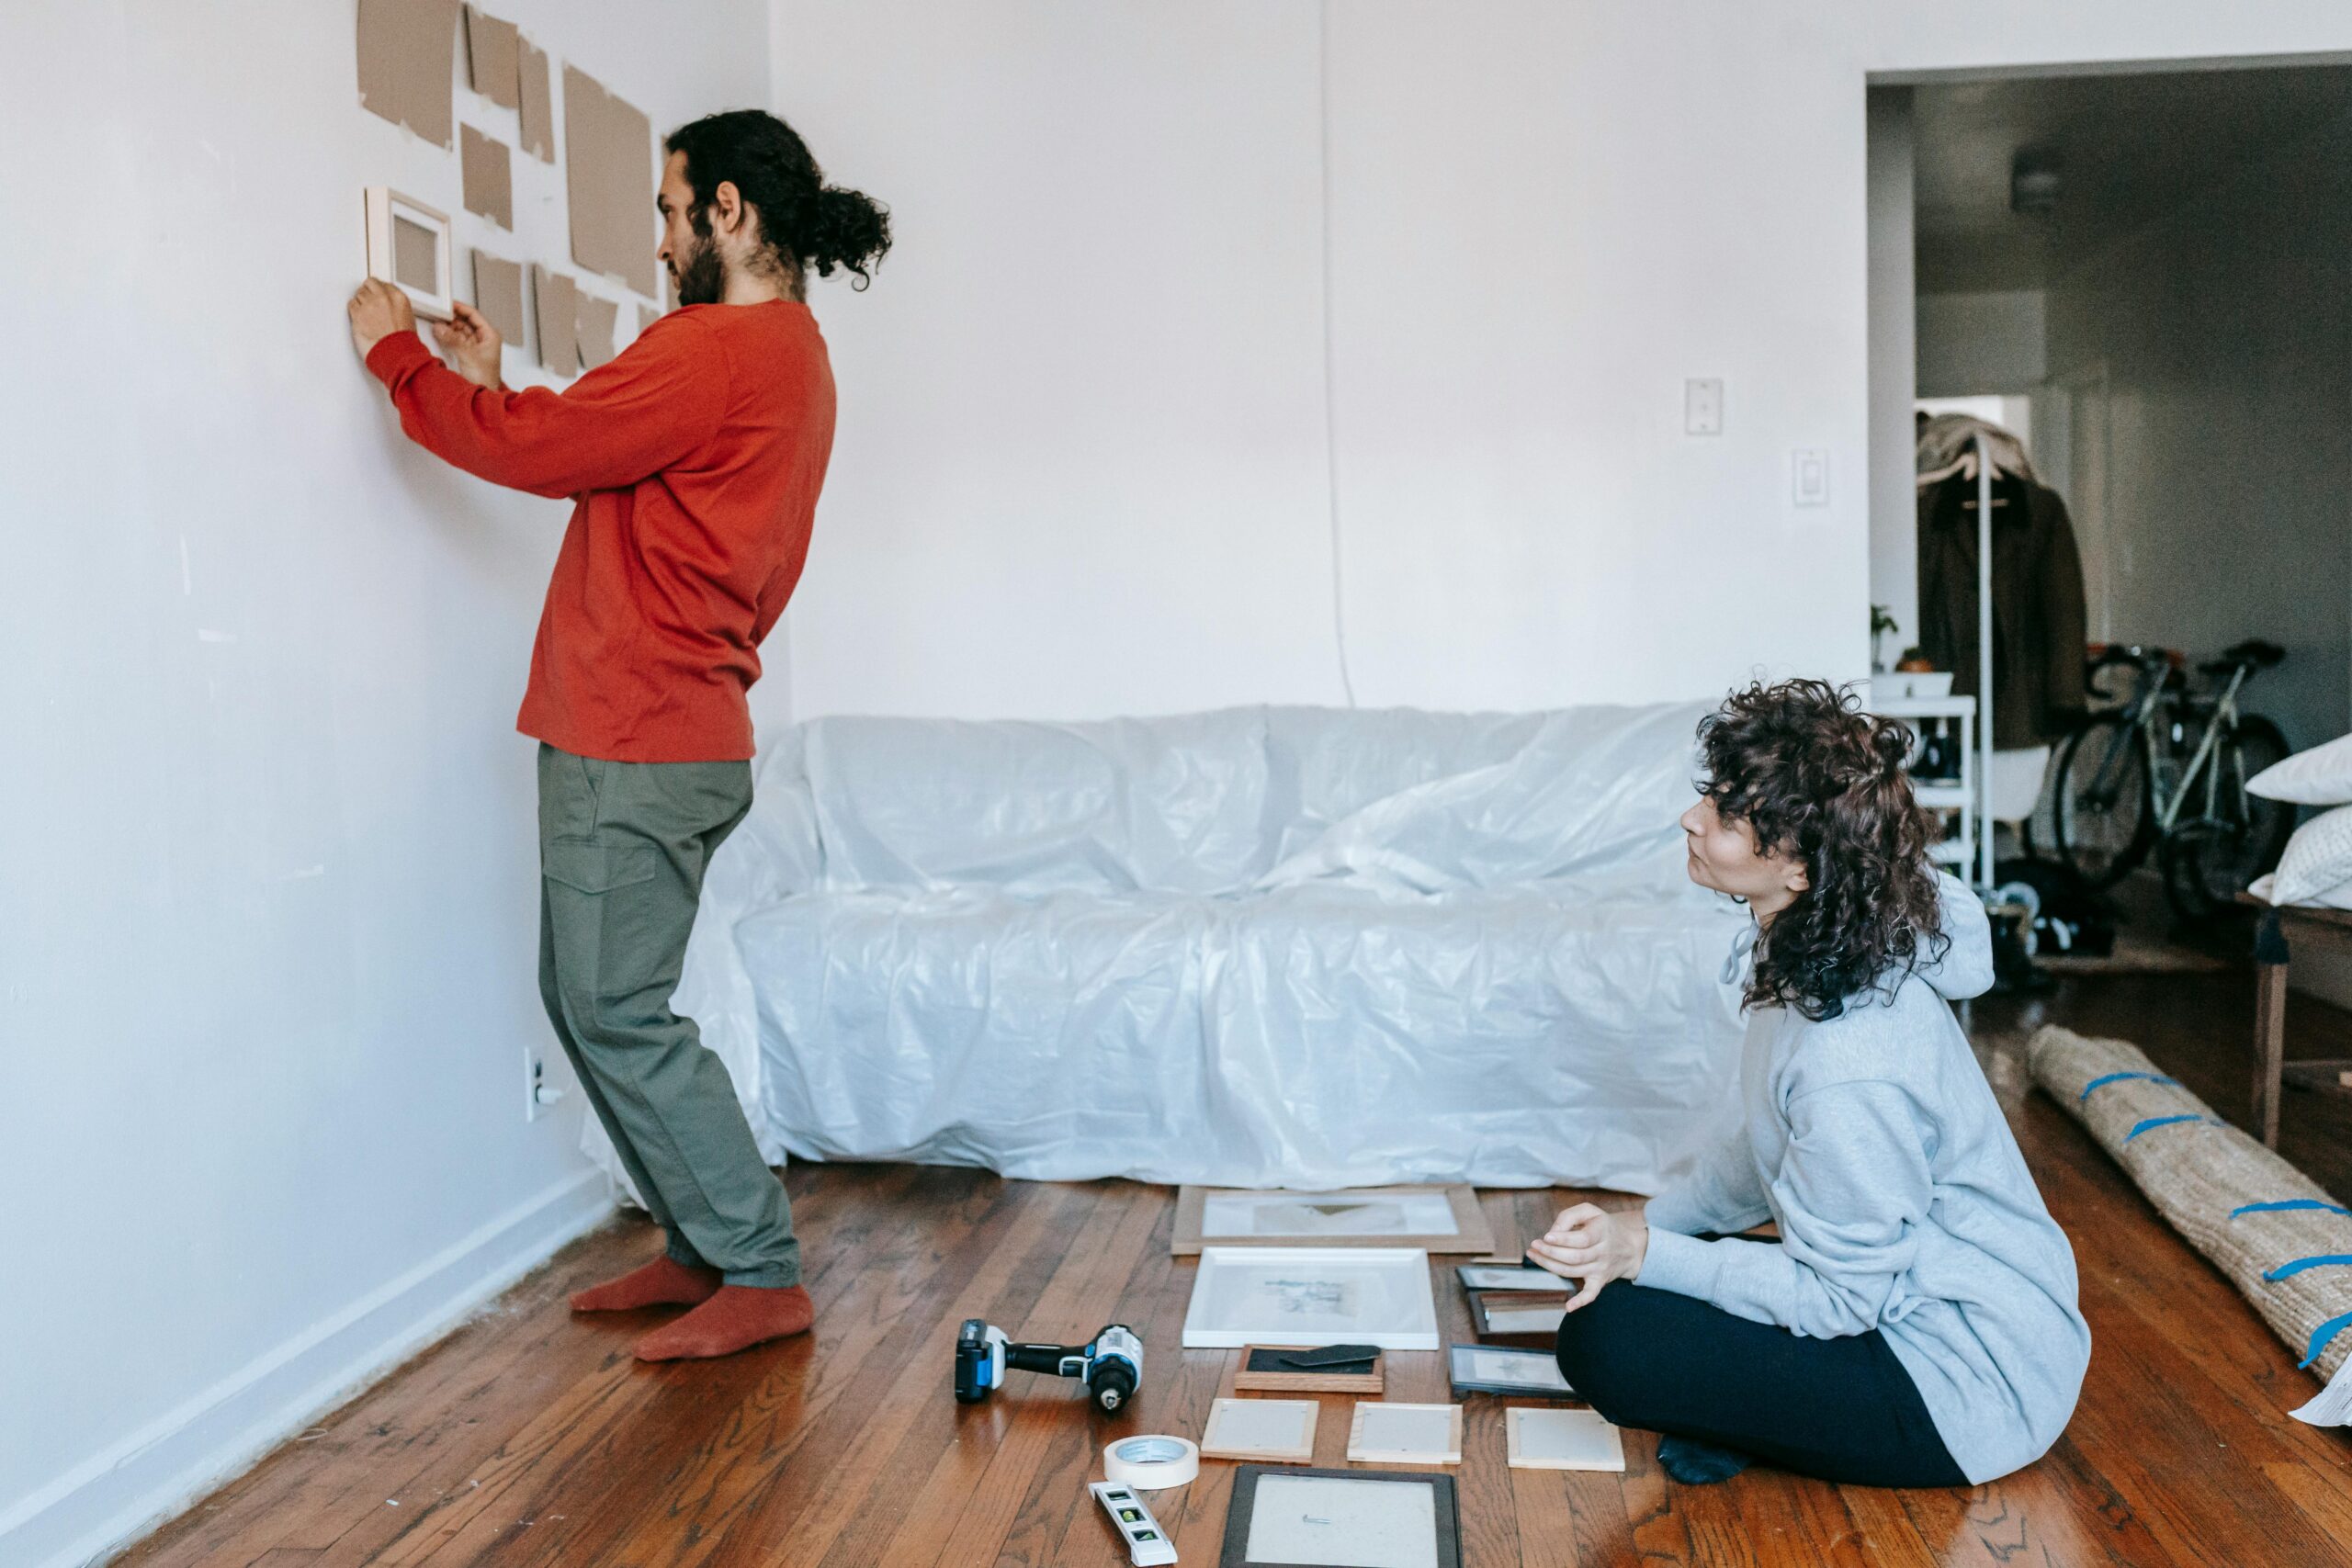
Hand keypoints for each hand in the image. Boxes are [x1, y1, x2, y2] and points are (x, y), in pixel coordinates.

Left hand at [348, 278, 415, 360]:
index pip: (383, 284)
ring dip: (361, 303)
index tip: (377, 296)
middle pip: (369, 285)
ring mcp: (369, 305)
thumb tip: (387, 303)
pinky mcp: (357, 314)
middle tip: (369, 303)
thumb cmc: (402, 342)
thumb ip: (395, 305)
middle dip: (368, 293)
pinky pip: (351, 305)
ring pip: (359, 294)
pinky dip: (354, 311)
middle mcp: (383, 298)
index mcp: (398, 298)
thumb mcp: (407, 318)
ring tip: (366, 315)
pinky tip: (360, 318)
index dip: (379, 291)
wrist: (395, 354)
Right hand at [431, 298, 504, 387]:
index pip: (475, 315)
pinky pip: (455, 340)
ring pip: (459, 331)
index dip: (461, 308)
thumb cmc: (486, 380)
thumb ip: (453, 341)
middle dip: (452, 318)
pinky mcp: (466, 354)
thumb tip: (441, 328)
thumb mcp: (468, 356)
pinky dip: (447, 337)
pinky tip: (440, 334)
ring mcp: (474, 346)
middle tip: (439, 314)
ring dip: (448, 328)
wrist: (482, 397)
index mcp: (490, 336)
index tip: (448, 304)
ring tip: (437, 324)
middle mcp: (483, 340)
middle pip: (465, 322)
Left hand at [1527, 1202, 1647, 1311]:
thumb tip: (1552, 1233)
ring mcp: (1601, 1269)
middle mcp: (1603, 1252)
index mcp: (1601, 1232)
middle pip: (1575, 1257)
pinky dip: (1580, 1302)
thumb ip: (1569, 1217)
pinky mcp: (1599, 1281)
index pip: (1582, 1239)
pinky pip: (1592, 1294)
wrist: (1629, 1246)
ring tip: (1534, 1256)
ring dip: (1550, 1266)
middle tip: (1534, 1246)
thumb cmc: (1602, 1226)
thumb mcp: (1589, 1211)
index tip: (1546, 1236)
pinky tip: (1568, 1306)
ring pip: (1573, 1272)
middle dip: (1550, 1252)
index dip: (1562, 1239)